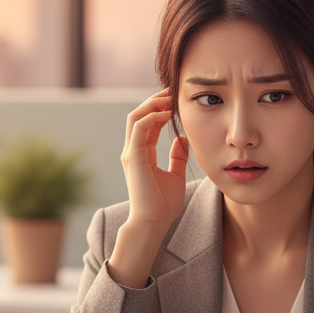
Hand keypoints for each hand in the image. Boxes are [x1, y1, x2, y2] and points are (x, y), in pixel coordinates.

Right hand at [106, 91, 189, 288]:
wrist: (153, 222)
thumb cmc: (164, 205)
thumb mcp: (175, 176)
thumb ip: (177, 157)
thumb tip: (182, 139)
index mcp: (142, 153)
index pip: (148, 122)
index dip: (161, 108)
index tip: (177, 99)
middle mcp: (133, 150)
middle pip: (139, 114)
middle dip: (155, 100)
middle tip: (173, 90)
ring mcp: (131, 153)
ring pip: (136, 116)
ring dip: (153, 104)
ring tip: (170, 97)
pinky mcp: (133, 156)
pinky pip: (138, 127)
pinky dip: (152, 115)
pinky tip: (167, 112)